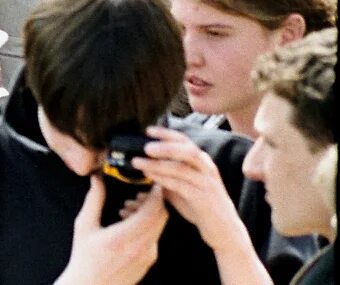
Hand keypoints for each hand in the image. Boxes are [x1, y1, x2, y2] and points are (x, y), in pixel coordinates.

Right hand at [55, 176, 167, 284]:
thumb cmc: (85, 256)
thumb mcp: (84, 225)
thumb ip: (94, 200)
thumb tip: (96, 178)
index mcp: (123, 237)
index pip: (151, 212)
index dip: (156, 195)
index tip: (153, 183)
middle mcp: (140, 247)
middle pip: (160, 217)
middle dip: (154, 201)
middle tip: (140, 194)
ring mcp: (148, 255)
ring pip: (159, 226)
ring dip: (149, 213)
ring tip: (128, 209)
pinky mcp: (150, 260)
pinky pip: (155, 236)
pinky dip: (147, 225)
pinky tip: (128, 224)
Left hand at [134, 127, 257, 251]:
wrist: (224, 231)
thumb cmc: (200, 206)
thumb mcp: (182, 186)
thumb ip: (168, 174)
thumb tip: (143, 163)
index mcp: (203, 163)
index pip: (186, 141)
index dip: (167, 134)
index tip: (148, 130)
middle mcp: (207, 170)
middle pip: (188, 150)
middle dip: (166, 146)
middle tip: (145, 147)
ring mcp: (207, 185)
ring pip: (184, 168)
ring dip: (159, 163)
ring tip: (139, 161)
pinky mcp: (204, 200)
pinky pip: (182, 186)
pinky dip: (164, 179)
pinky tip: (150, 177)